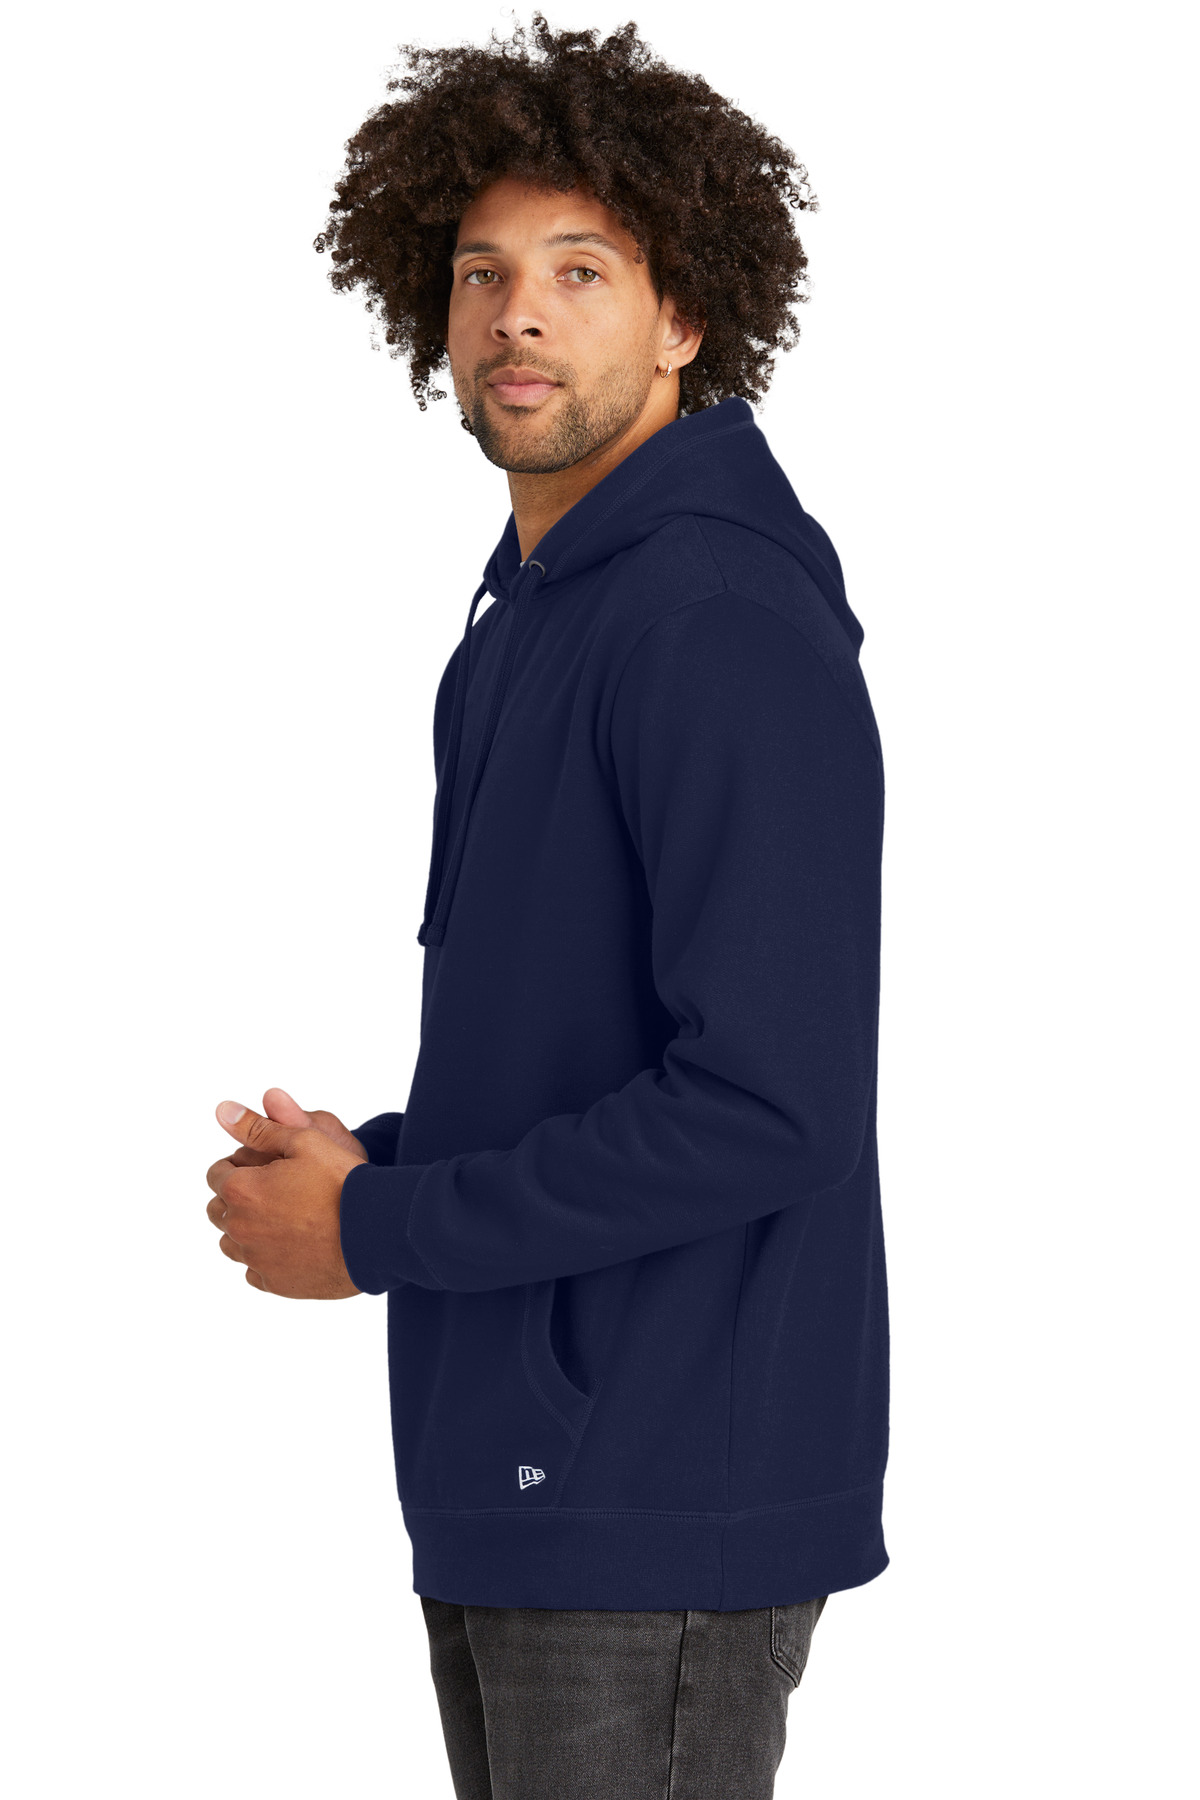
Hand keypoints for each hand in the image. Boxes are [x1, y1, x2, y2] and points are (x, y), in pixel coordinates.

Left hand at [205, 1097, 366, 1298]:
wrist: (376, 1232)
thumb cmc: (342, 1182)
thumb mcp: (303, 1140)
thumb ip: (258, 1128)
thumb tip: (222, 1110)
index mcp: (241, 1189)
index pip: (216, 1173)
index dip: (240, 1165)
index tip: (267, 1166)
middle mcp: (239, 1227)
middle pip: (218, 1209)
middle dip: (238, 1197)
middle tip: (276, 1190)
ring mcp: (255, 1259)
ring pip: (232, 1242)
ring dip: (248, 1228)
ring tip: (284, 1218)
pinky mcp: (274, 1284)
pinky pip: (254, 1270)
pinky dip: (266, 1257)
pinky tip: (293, 1244)